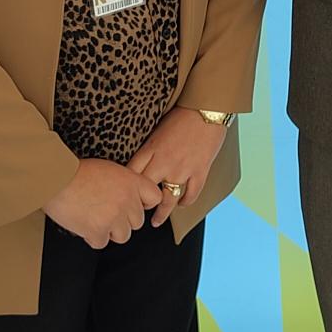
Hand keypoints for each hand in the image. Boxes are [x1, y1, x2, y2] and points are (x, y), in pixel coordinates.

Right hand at [43, 158, 163, 247]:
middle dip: (123, 219)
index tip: (134, 205)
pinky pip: (102, 242)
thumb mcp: (110, 169)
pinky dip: (92, 236)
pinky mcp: (98, 231)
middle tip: (107, 211)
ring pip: (123, 235)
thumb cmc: (78, 171)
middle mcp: (127, 200)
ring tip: (95, 217)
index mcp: (132, 182)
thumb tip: (131, 200)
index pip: (155, 197)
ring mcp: (114, 217)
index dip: (144, 203)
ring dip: (110, 230)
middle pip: (137, 222)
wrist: (57, 179)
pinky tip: (84, 223)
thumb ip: (125, 184)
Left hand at [127, 106, 231, 228]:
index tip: (123, 195)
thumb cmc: (182, 114)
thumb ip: (149, 148)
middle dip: (140, 205)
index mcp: (150, 150)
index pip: (131, 175)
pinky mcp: (199, 172)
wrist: (207, 109)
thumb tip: (140, 163)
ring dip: (161, 214)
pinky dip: (185, 202)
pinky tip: (181, 204)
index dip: (126, 188)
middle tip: (136, 213)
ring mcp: (182, 170)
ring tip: (156, 222)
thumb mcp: (157, 129)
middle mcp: (164, 163)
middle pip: (146, 193)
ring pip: (168, 200)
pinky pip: (190, 195)